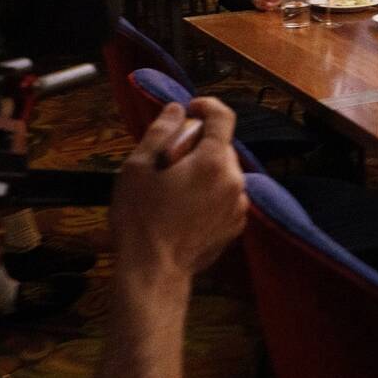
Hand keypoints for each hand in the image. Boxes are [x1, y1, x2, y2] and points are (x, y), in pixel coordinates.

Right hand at [112, 98, 247, 275]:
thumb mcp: (139, 166)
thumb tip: (176, 109)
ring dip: (204, 170)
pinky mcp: (236, 226)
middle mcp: (234, 180)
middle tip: (167, 159)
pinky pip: (225, 196)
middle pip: (222, 146)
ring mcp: (238, 205)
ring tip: (173, 188)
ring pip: (224, 172)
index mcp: (213, 160)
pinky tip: (184, 208)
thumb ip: (161, 131)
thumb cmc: (141, 217)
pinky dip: (209, 193)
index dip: (206, 106)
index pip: (223, 117)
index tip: (189, 111)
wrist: (153, 271)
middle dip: (198, 145)